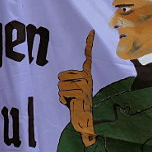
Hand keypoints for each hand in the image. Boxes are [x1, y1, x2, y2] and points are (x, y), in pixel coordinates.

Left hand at [58, 30, 95, 145]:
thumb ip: (67, 82)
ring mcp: (86, 86)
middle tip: (70, 94)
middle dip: (60, 86)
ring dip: (61, 95)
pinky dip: (62, 101)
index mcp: (86, 75)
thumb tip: (62, 73)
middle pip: (61, 76)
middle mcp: (88, 78)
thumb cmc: (76, 103)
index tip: (91, 31)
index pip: (87, 57)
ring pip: (60, 86)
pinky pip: (62, 94)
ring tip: (71, 100)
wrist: (85, 120)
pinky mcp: (82, 94)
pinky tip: (71, 104)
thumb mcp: (71, 90)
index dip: (88, 44)